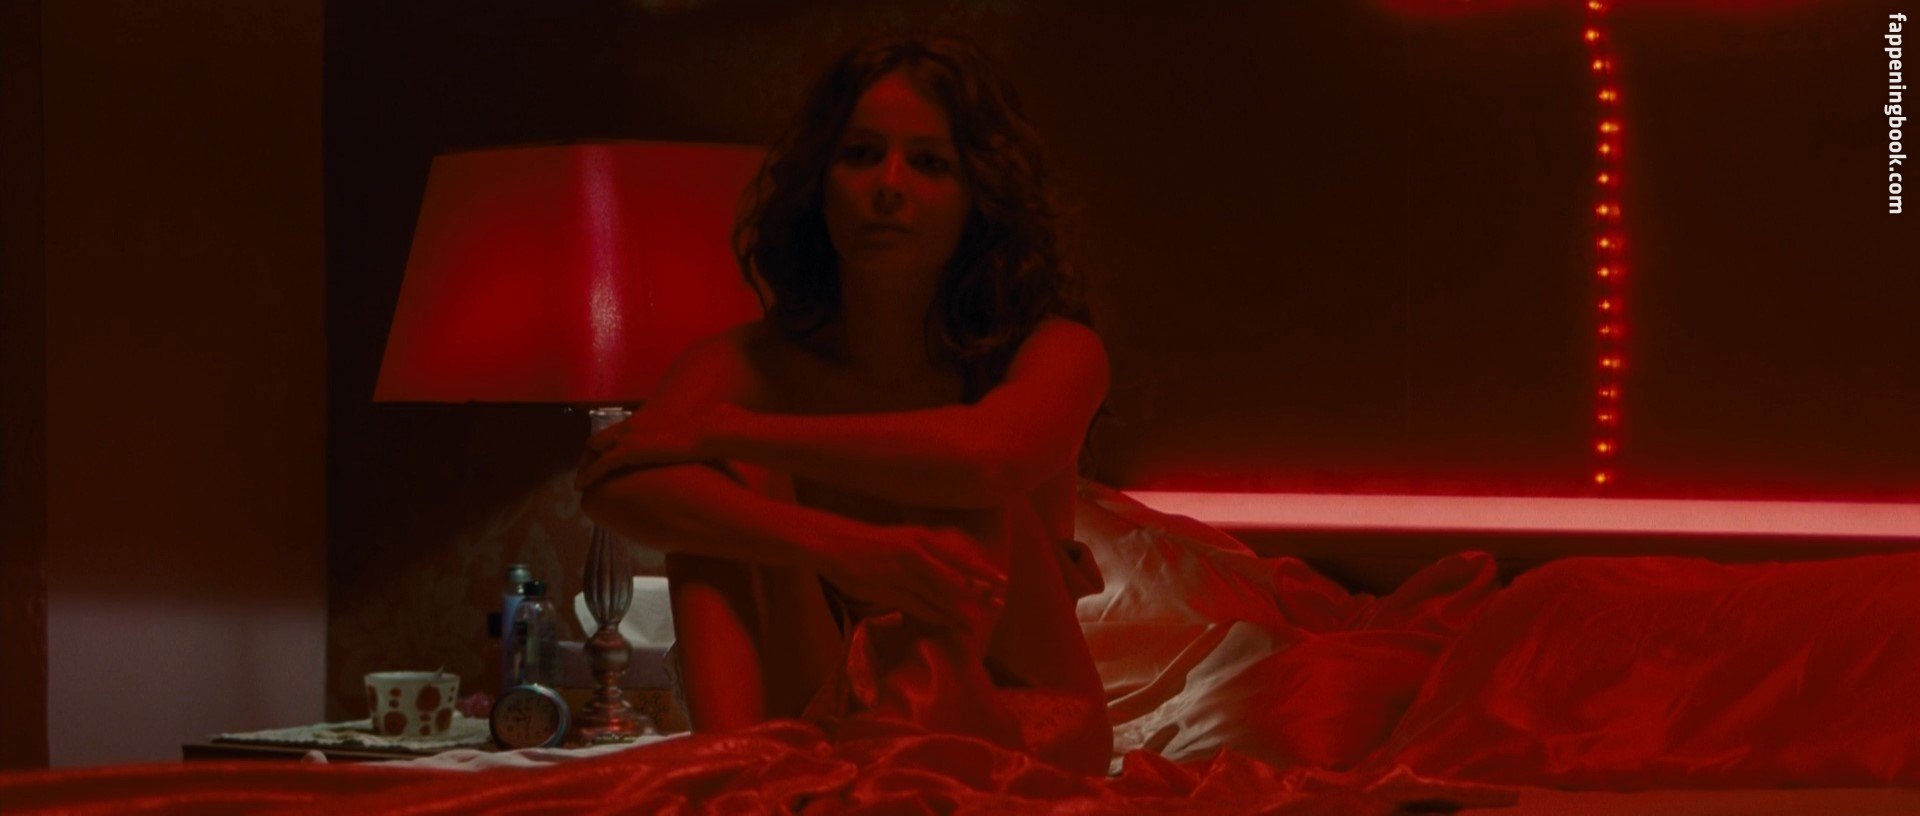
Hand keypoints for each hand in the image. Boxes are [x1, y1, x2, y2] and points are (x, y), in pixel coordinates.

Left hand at [574, 405, 731, 491]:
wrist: (705, 434)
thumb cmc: (703, 436)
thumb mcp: (686, 438)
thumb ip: (678, 442)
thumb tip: (691, 449)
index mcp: (642, 422)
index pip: (613, 433)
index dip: (603, 446)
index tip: (598, 458)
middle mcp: (630, 427)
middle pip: (597, 442)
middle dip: (587, 457)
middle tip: (584, 474)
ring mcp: (627, 439)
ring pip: (593, 454)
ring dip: (584, 467)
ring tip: (579, 482)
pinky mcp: (626, 453)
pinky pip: (599, 466)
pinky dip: (587, 475)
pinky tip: (580, 485)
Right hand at [815, 525, 1007, 630]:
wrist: (832, 541)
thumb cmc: (870, 541)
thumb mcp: (902, 537)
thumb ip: (925, 548)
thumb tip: (948, 560)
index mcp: (920, 538)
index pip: (959, 557)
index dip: (982, 571)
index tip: (1002, 581)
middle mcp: (914, 554)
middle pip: (953, 578)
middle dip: (978, 593)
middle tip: (999, 604)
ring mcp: (900, 573)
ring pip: (937, 596)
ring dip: (957, 612)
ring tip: (975, 624)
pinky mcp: (886, 589)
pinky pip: (915, 606)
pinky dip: (933, 616)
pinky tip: (946, 623)